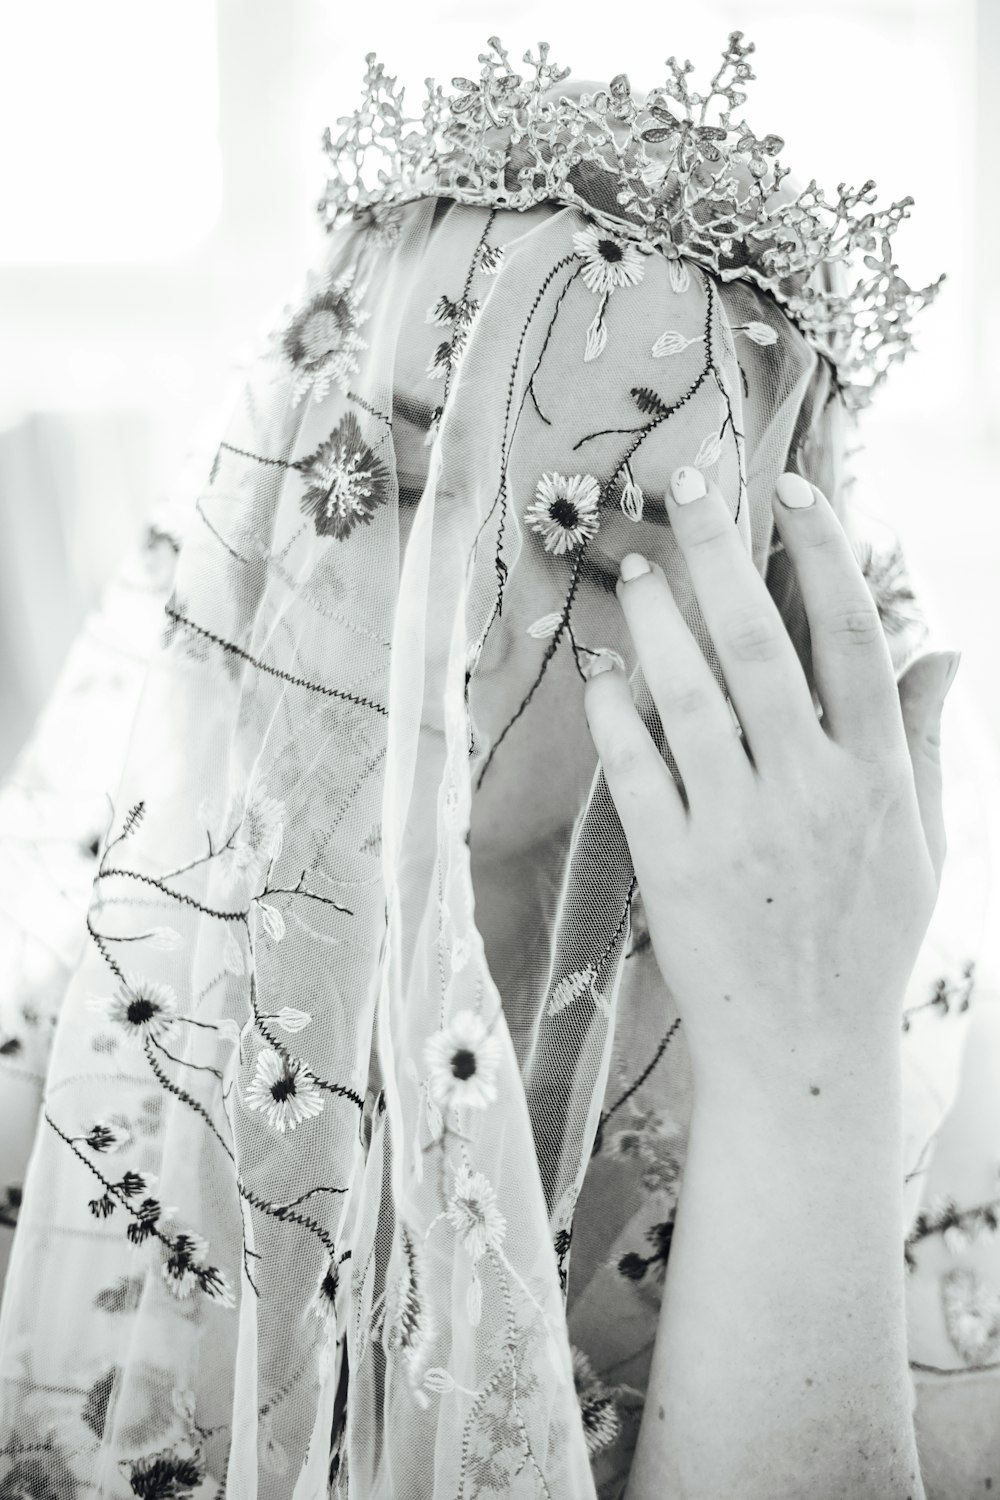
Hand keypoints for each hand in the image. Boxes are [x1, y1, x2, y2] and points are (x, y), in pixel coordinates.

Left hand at [583, 467, 959, 1094]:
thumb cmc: (865, 943)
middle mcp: (811, 792)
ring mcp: (739, 830)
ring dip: (658, 619)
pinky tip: (600, 673)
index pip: (854, 638)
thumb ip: (919, 741)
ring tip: (635, 567)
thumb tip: (943, 647)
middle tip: (685, 487)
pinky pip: (636, 772)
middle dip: (722, 553)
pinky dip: (615, 716)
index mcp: (876, 778)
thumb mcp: (923, 845)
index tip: (792, 486)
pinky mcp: (675, 868)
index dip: (825, 553)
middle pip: (761, 645)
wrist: (804, 1055)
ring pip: (690, 696)